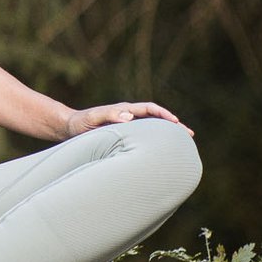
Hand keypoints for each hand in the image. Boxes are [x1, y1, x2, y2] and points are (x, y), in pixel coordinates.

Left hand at [64, 101, 193, 138]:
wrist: (71, 126)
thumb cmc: (81, 122)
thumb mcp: (93, 118)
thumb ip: (109, 115)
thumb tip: (129, 116)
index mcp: (124, 110)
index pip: (149, 109)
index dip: (163, 114)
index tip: (175, 122)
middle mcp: (129, 116)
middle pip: (156, 118)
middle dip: (173, 125)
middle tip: (189, 135)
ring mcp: (128, 125)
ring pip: (153, 128)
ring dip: (167, 134)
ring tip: (184, 145)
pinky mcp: (125, 134)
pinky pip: (145, 137)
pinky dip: (156, 142)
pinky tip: (163, 153)